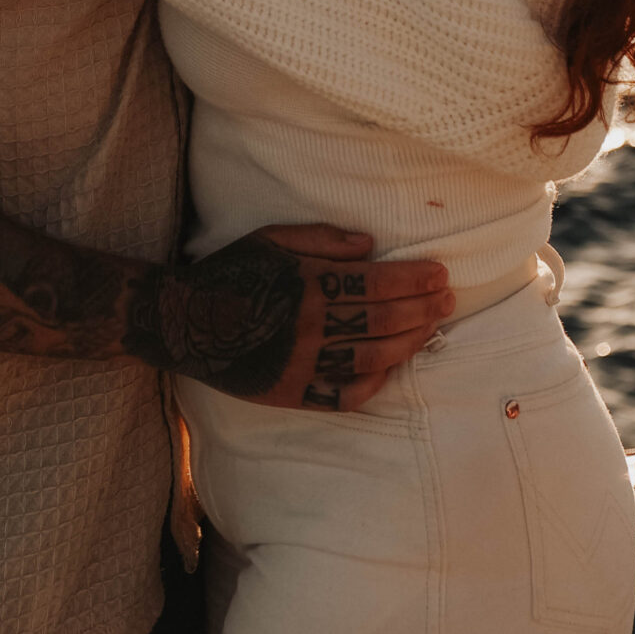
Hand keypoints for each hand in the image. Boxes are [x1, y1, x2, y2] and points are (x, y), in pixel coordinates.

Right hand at [147, 225, 452, 411]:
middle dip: (423, 309)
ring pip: (373, 358)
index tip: (440, 275)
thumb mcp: (272, 238)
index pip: (378, 282)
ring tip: (430, 330)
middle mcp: (312, 325)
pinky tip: (391, 369)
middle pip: (384, 320)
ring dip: (409, 344)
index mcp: (309, 284)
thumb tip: (371, 245)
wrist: (186, 322)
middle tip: (448, 301)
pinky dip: (374, 383)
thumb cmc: (232, 271)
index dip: (415, 279)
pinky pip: (346, 395)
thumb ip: (322, 239)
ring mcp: (305, 363)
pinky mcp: (294, 392)